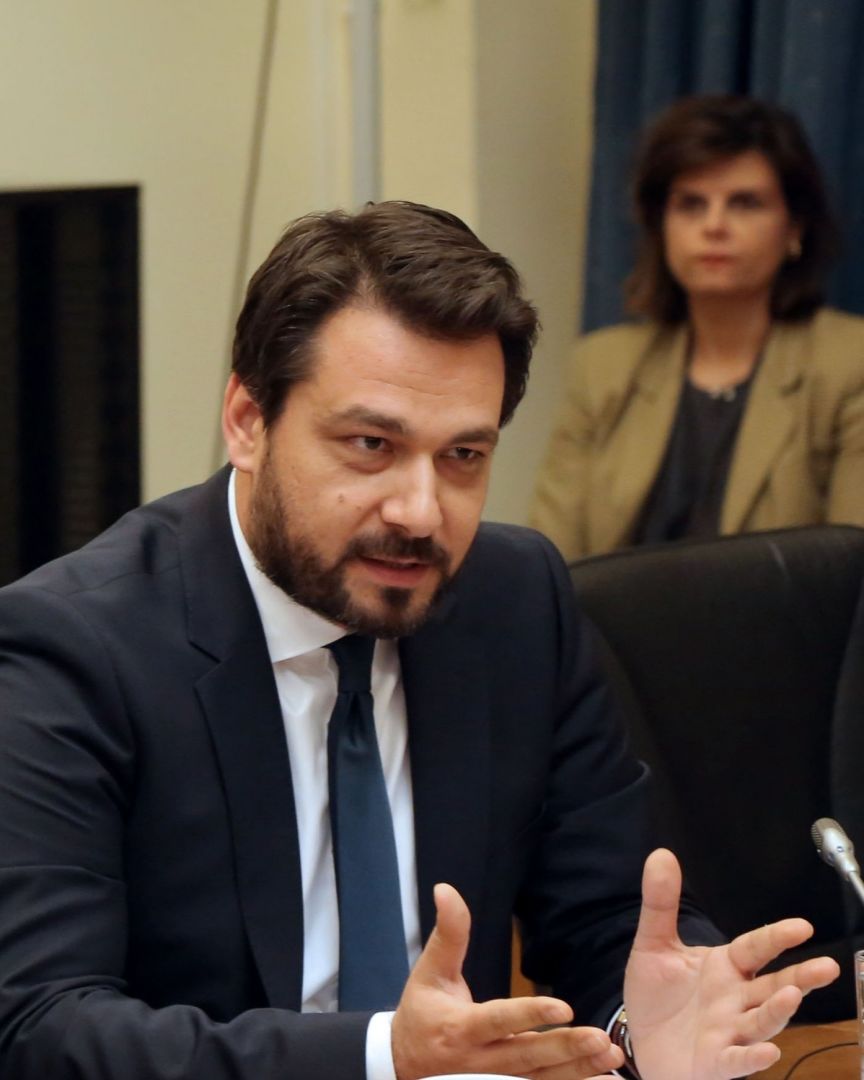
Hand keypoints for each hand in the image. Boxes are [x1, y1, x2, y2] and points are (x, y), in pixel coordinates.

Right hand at [391, 882, 623, 1079]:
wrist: (405, 1064)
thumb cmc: (421, 1012)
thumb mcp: (430, 970)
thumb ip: (448, 932)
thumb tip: (445, 889)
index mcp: (461, 1029)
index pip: (498, 1020)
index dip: (529, 1015)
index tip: (564, 1008)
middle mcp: (479, 1062)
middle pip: (526, 1057)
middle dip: (565, 1049)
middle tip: (599, 1038)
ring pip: (539, 1079)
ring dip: (577, 1069)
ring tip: (609, 1056)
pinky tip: (601, 1076)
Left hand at [624, 849, 839, 1079]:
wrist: (642, 1044)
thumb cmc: (657, 996)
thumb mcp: (654, 945)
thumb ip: (660, 904)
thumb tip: (661, 854)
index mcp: (725, 968)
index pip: (755, 948)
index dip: (777, 937)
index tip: (803, 926)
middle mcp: (735, 999)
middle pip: (773, 986)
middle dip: (800, 978)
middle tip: (828, 966)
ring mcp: (728, 1032)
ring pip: (761, 1021)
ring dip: (778, 1011)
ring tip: (793, 995)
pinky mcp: (715, 1062)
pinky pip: (737, 1060)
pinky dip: (752, 1056)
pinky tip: (768, 1051)